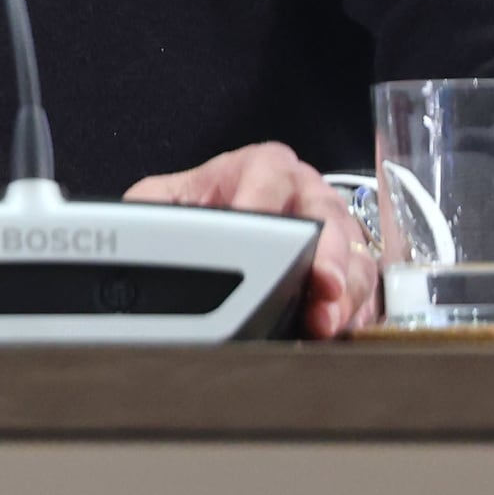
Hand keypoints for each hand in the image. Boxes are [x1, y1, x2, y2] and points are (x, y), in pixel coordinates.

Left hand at [126, 140, 366, 337]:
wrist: (208, 234)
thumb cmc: (192, 211)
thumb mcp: (159, 203)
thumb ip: (150, 211)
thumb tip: (129, 235)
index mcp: (260, 167)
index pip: (269, 172)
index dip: (263, 200)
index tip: (257, 231)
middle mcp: (304, 194)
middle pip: (328, 217)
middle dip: (325, 254)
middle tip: (320, 285)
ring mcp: (331, 231)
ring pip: (352, 255)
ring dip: (344, 290)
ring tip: (326, 319)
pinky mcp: (344, 268)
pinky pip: (364, 288)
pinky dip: (354, 310)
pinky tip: (340, 327)